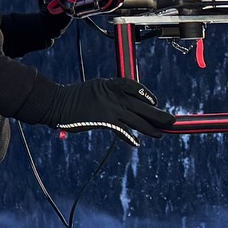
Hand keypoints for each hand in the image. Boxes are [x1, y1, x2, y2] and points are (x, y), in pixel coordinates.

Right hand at [47, 78, 175, 139]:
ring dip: (150, 128)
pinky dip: (130, 137)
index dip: (146, 94)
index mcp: (109, 84)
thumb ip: (109, 95)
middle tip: (171, 120)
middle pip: (141, 105)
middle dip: (157, 114)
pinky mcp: (105, 120)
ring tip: (160, 134)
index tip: (155, 101)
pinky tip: (137, 142)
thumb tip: (122, 105)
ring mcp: (110, 108)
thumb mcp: (93, 89)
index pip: (133, 86)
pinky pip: (122, 130)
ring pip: (136, 119)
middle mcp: (113, 95)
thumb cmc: (72, 98)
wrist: (56, 103)